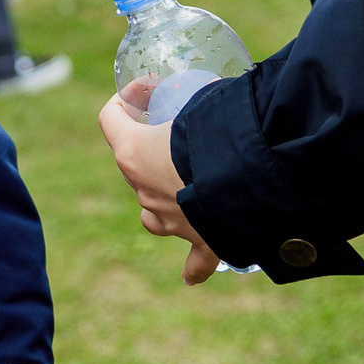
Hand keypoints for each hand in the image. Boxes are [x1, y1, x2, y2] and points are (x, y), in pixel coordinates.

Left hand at [98, 96, 221, 283]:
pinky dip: (193, 265)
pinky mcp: (202, 242)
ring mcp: (170, 220)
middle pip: (135, 164)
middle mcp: (143, 190)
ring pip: (153, 210)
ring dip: (164, 196)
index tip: (151, 87)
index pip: (110, 118)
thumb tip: (208, 89)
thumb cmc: (222, 130)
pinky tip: (189, 276)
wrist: (254, 179)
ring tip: (187, 183)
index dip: (126, 98)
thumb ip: (195, 93)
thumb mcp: (202, 96)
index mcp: (133, 153)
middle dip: (154, 144)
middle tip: (185, 126)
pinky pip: (194, 260)